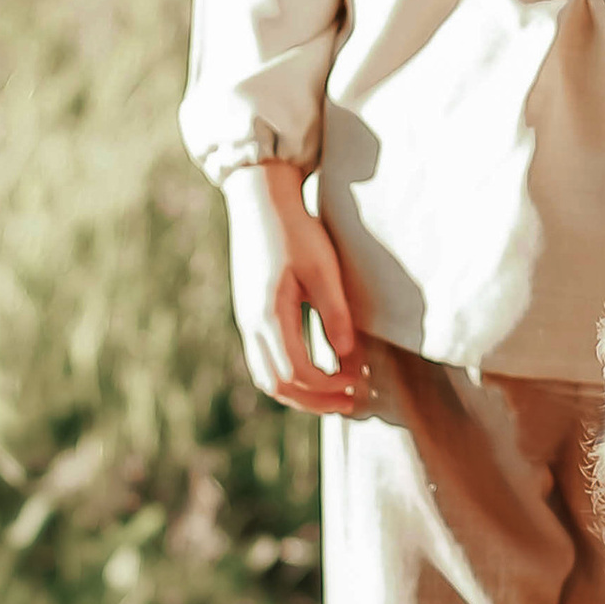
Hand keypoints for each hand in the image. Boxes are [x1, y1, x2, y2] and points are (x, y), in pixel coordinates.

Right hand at [225, 160, 372, 414]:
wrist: (259, 202)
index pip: (297, 373)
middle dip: (315, 401)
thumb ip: (334, 313)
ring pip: (266, 377)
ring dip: (300, 394)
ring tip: (335, 392)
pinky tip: (315, 370)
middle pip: (277, 385)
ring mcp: (246, 322)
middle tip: (351, 401)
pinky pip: (264, 361)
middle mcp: (251, 325)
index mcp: (269, 316)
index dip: (328, 387)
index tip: (357, 383)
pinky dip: (288, 376)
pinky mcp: (249, 315)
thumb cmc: (295, 231)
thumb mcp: (322, 269)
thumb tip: (348, 355)